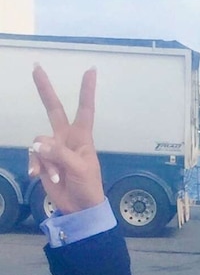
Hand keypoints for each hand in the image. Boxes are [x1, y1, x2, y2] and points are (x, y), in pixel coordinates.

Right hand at [29, 66, 104, 213]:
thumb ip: (59, 154)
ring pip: (39, 143)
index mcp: (82, 137)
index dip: (87, 91)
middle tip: (36, 67)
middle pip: (53, 109)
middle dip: (44, 90)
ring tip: (57, 176)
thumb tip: (38, 143)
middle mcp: (66, 138)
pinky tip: (40, 178)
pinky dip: (37, 167)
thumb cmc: (88, 187)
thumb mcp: (79, 169)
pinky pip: (33, 156)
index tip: (91, 70)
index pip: (85, 109)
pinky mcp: (42, 160)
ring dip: (45, 161)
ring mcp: (53, 149)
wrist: (79, 207)